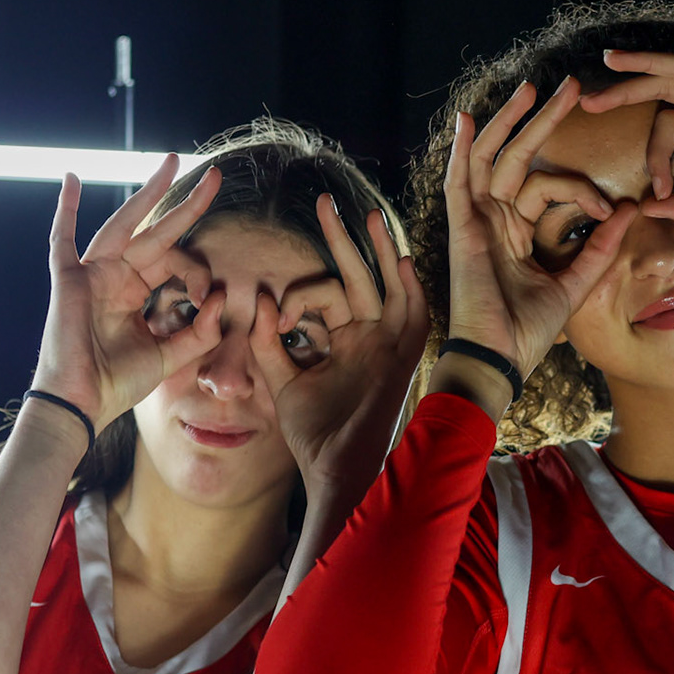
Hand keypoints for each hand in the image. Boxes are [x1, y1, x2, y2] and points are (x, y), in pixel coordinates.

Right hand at [30, 157, 224, 436]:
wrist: (83, 405)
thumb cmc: (117, 383)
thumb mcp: (170, 356)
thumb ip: (200, 331)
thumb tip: (223, 296)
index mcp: (136, 291)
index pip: (174, 261)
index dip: (197, 272)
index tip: (208, 298)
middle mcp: (115, 276)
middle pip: (155, 231)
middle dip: (186, 204)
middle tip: (215, 177)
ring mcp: (91, 274)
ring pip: (124, 224)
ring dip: (148, 193)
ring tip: (172, 164)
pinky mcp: (69, 280)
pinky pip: (62, 239)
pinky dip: (65, 210)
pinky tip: (72, 179)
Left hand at [250, 196, 428, 489]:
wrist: (336, 470)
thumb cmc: (313, 435)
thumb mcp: (282, 381)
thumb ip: (269, 341)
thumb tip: (261, 297)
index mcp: (341, 341)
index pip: (323, 295)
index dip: (297, 296)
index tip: (275, 313)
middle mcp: (367, 338)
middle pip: (357, 277)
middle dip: (342, 240)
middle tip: (324, 203)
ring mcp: (385, 346)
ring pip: (385, 287)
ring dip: (379, 252)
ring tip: (369, 216)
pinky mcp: (400, 360)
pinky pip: (411, 318)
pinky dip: (407, 290)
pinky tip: (398, 261)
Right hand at [444, 77, 638, 380]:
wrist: (500, 360)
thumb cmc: (528, 332)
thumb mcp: (575, 283)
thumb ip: (600, 248)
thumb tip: (633, 211)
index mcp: (516, 233)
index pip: (546, 187)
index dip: (581, 191)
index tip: (610, 210)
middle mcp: (494, 222)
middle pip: (516, 158)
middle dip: (542, 121)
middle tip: (570, 87)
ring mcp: (476, 224)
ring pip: (490, 159)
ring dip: (508, 122)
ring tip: (530, 88)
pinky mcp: (463, 231)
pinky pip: (459, 183)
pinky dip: (461, 151)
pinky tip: (468, 120)